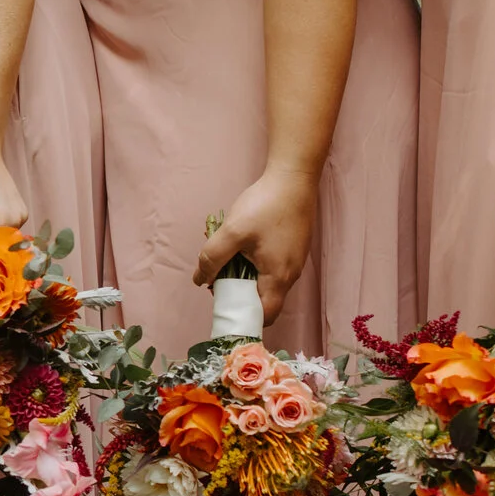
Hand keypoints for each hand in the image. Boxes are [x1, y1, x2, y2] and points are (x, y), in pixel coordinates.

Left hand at [192, 166, 317, 322]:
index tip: (223, 310)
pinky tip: (241, 245)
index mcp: (279, 277)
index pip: (264, 315)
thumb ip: (212, 258)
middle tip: (218, 279)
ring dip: (245, 276)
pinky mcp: (293, 248)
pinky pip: (272, 267)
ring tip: (227, 258)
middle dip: (239, 294)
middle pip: (264, 299)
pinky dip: (255, 264)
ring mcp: (294, 261)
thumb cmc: (266, 205)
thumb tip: (200, 280)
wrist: (294, 178)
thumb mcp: (233, 232)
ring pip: (267, 281)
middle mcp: (291, 274)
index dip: (244, 317)